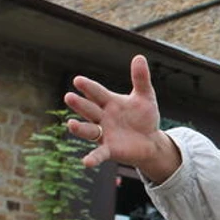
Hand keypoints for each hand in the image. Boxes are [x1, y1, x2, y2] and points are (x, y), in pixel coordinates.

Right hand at [63, 55, 180, 181]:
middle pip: (88, 109)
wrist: (151, 140)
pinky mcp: (110, 149)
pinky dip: (92, 158)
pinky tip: (86, 162)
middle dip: (80, 104)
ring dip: (79, 128)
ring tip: (71, 124)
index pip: (97, 93)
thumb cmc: (144, 117)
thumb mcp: (145, 96)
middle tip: (69, 97)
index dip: (88, 87)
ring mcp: (104, 134)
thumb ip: (141, 79)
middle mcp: (102, 117)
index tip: (78, 80)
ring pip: (88, 130)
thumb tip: (139, 56)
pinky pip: (99, 154)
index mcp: (109, 102)